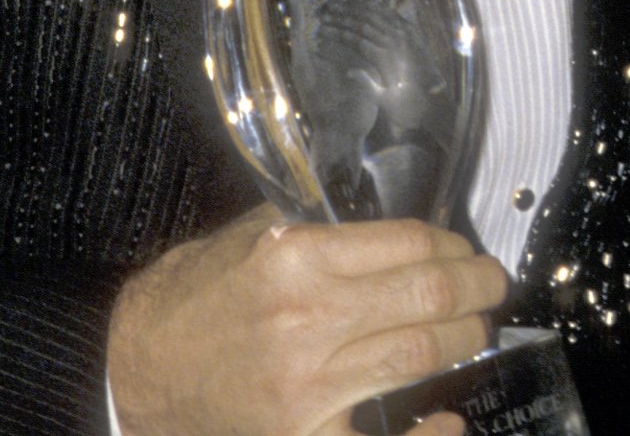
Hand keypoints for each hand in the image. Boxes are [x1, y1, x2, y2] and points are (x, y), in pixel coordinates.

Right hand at [107, 207, 507, 435]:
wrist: (137, 375)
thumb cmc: (188, 303)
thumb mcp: (242, 240)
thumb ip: (308, 224)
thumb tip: (377, 215)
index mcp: (293, 259)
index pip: (407, 242)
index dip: (451, 243)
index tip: (463, 247)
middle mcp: (306, 319)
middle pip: (428, 296)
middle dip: (477, 286)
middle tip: (492, 284)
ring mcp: (309, 386)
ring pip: (421, 354)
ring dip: (466, 338)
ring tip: (478, 328)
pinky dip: (430, 434)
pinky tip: (448, 419)